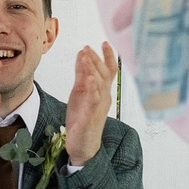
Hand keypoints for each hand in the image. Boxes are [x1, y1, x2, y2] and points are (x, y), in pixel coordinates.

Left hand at [63, 44, 118, 165]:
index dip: (107, 56)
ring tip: (87, 56)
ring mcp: (99, 106)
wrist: (82, 145)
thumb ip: (81, 75)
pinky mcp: (91, 116)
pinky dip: (92, 88)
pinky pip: (94, 100)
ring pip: (99, 84)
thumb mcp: (80, 92)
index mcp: (101, 91)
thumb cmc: (82, 119)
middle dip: (96, 59)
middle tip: (88, 47)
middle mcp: (104, 97)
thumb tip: (82, 55)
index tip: (104, 43)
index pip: (108, 70)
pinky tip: (89, 79)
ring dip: (93, 69)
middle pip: (103, 74)